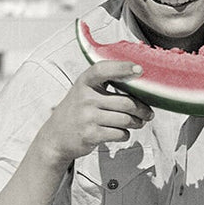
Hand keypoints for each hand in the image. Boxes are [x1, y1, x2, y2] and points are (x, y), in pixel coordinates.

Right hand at [36, 61, 152, 167]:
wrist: (55, 137)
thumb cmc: (76, 111)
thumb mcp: (83, 91)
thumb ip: (104, 83)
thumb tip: (137, 80)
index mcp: (84, 83)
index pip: (103, 70)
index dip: (122, 68)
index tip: (139, 69)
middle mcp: (85, 98)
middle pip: (125, 103)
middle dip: (142, 109)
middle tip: (148, 113)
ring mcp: (87, 117)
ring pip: (125, 120)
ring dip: (137, 123)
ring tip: (138, 123)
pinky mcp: (90, 135)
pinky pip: (119, 133)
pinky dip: (125, 134)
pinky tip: (121, 132)